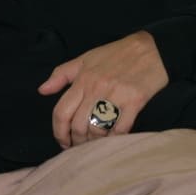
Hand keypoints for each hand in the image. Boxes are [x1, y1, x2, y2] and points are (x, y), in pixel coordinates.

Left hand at [38, 31, 169, 147]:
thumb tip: (42, 90)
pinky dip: (114, 138)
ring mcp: (116, 95)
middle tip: (81, 146)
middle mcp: (96, 88)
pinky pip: (120, 128)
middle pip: (78, 126)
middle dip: (77, 142)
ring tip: (96, 143)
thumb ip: (61, 74)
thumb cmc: (118, 53)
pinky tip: (113, 138)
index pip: (61, 112)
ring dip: (95, 142)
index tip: (63, 141)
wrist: (152, 48)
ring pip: (97, 129)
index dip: (59, 132)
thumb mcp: (86, 59)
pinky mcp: (135, 101)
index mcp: (83, 79)